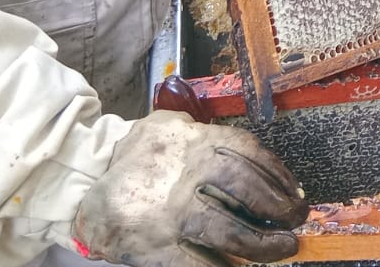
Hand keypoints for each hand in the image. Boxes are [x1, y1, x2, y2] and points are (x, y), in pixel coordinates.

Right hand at [72, 110, 307, 265]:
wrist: (84, 181)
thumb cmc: (138, 155)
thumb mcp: (170, 127)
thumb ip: (207, 134)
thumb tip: (258, 162)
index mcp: (195, 143)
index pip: (249, 154)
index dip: (279, 175)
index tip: (295, 193)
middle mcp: (187, 175)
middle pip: (246, 190)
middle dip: (278, 208)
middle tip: (295, 222)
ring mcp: (171, 213)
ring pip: (228, 231)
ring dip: (261, 244)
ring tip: (281, 249)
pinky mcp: (154, 247)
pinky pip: (198, 265)